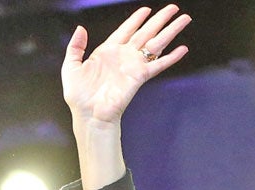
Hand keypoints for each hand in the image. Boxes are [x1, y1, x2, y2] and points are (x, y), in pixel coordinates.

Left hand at [62, 4, 189, 126]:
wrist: (89, 115)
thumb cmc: (79, 96)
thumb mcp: (70, 67)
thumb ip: (75, 47)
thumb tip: (80, 28)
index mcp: (106, 51)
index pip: (125, 30)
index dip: (136, 19)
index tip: (146, 10)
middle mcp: (123, 56)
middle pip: (146, 32)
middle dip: (160, 19)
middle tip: (173, 8)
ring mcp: (133, 65)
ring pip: (156, 43)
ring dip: (171, 31)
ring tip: (184, 19)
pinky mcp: (139, 77)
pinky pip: (158, 64)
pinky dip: (171, 57)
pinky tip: (182, 49)